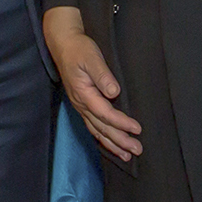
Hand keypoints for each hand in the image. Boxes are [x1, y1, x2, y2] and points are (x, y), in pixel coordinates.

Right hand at [43, 7, 142, 161]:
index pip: (105, 114)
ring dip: (112, 144)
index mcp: (83, 94)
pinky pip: (93, 127)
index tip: (137, 129)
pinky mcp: (83, 105)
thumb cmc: (79, 50)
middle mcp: (81, 104)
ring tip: (126, 155)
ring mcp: (81, 106)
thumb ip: (102, 75)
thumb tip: (114, 92)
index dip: (121, 123)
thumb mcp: (92, 58)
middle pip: (102, 128)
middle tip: (136, 150)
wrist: (64, 45)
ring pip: (97, 131)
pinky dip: (103, 138)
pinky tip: (110, 145)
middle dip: (119, 140)